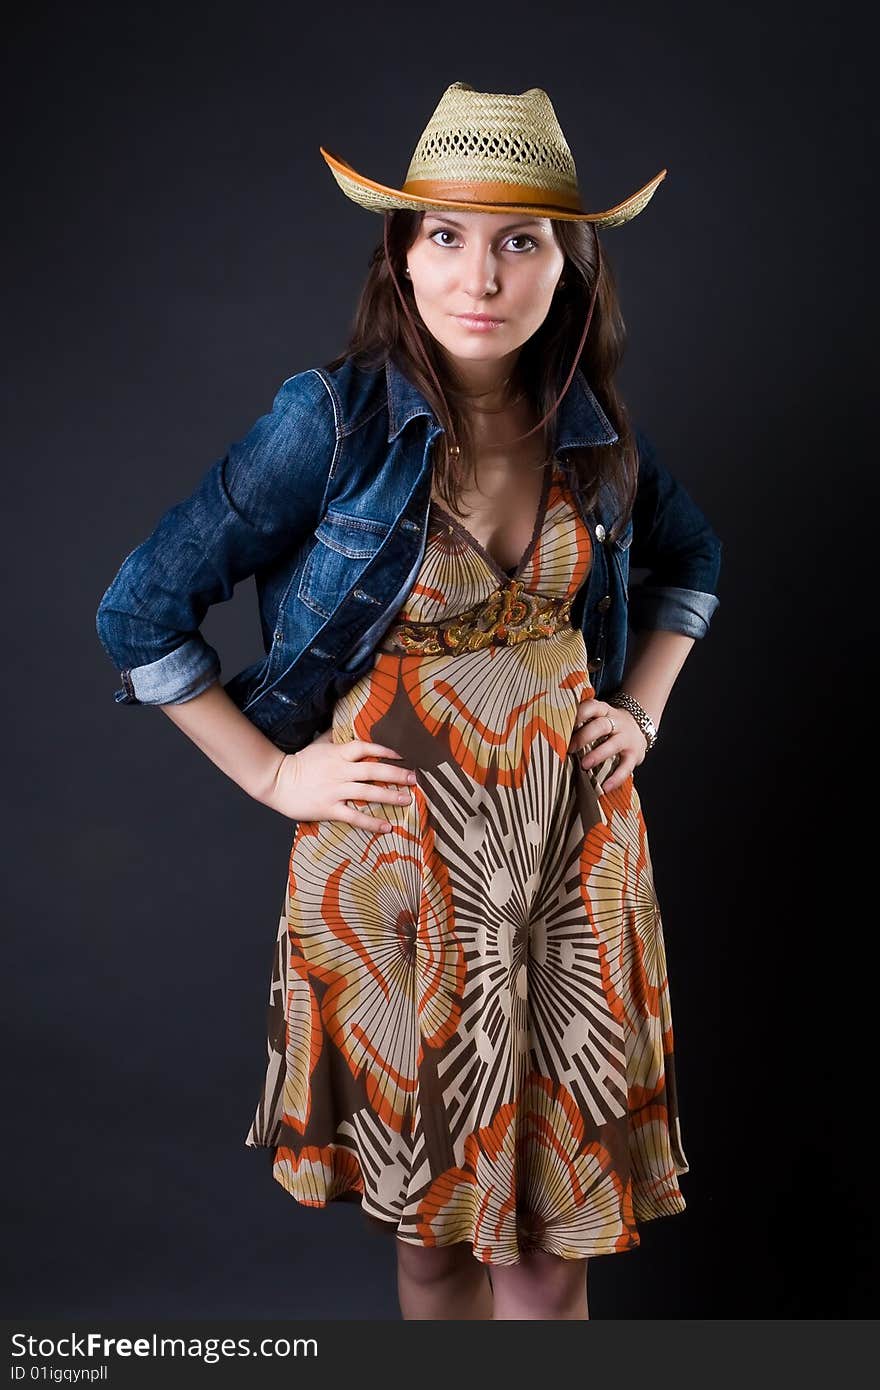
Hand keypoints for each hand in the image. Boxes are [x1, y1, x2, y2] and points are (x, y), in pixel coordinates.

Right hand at [259, 731, 416, 832]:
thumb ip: (335, 736)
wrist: (276, 782)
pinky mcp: (329, 808)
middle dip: (397, 774)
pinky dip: (371, 823)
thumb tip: (347, 719)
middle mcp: (340, 771)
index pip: (366, 748)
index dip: (385, 750)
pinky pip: (354, 816)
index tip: (403, 754)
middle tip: (415, 779)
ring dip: (390, 796)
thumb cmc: (299, 763)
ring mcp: (335, 791)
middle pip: (373, 770)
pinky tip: (387, 827)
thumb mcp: (318, 744)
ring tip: (407, 800)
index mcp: (338, 754)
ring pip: (368, 793)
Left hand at [568, 697, 648, 793]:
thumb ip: (579, 723)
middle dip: (584, 736)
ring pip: (613, 745)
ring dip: (598, 755)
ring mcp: (626, 738)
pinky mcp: (634, 755)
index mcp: (603, 711)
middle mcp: (616, 722)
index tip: (564, 723)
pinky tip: (604, 788)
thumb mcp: (596, 717)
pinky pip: (626, 767)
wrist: (640, 727)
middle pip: (601, 726)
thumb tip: (549, 736)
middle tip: (569, 748)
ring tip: (584, 765)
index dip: (579, 714)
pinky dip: (615, 778)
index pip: (591, 707)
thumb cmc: (607, 725)